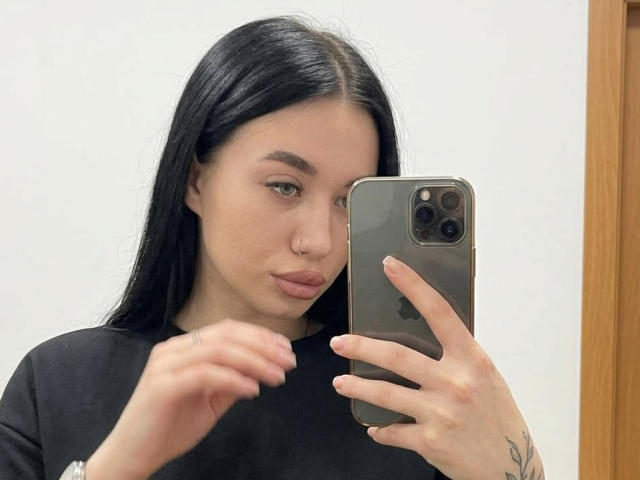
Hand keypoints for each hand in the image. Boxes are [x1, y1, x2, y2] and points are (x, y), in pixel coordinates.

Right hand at [86, 319, 296, 479]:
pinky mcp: (162, 386)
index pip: (227, 330)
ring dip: (255, 362)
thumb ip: (232, 380)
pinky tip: (253, 390)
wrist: (133, 456)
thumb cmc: (170, 427)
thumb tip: (263, 367)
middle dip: (263, 345)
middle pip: (226, 334)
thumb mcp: (211, 400)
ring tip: (277, 376)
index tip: (285, 349)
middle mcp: (173, 349)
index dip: (260, 336)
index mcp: (183, 348)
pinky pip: (206, 374)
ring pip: (219, 350)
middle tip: (288, 361)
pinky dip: (234, 380)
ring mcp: (165, 365)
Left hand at [329, 256, 544, 479]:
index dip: (412, 285)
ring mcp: (440, 412)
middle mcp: (455, 382)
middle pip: (396, 355)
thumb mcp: (486, 378)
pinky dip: (381, 429)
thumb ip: (456, 358)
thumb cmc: (499, 419)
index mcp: (472, 360)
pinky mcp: (430, 441)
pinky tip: (376, 427)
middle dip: (360, 346)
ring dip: (356, 387)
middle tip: (339, 342)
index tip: (391, 266)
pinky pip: (393, 431)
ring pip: (384, 393)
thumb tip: (419, 339)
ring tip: (341, 383)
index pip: (438, 311)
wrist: (512, 469)